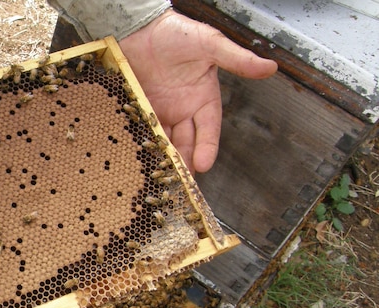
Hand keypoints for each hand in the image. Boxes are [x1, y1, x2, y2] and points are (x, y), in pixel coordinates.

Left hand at [119, 10, 276, 172]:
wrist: (142, 26)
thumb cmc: (178, 32)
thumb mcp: (210, 44)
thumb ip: (236, 59)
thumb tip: (269, 67)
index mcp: (203, 98)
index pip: (208, 129)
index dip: (207, 147)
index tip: (204, 164)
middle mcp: (182, 109)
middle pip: (185, 141)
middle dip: (184, 161)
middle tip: (180, 181)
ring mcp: (160, 110)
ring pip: (163, 140)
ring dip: (163, 157)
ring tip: (160, 176)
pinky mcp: (139, 107)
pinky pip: (141, 129)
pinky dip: (140, 143)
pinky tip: (138, 157)